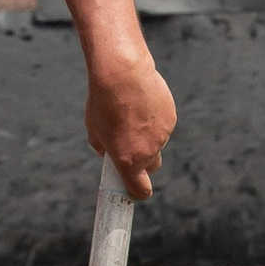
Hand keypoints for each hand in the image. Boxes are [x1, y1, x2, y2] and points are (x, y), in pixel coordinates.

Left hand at [85, 54, 175, 200]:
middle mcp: (148, 152)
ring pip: (157, 143)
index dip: (138, 191)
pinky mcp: (170, 118)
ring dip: (148, 135)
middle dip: (142, 161)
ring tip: (132, 112)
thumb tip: (106, 152)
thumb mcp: (94, 127)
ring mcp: (162, 136)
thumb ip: (102, 147)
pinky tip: (143, 102)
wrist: (122, 73)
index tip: (134, 188)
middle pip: (151, 166)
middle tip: (129, 143)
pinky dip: (155, 119)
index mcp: (128, 160)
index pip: (140, 190)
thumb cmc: (103, 101)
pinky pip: (163, 125)